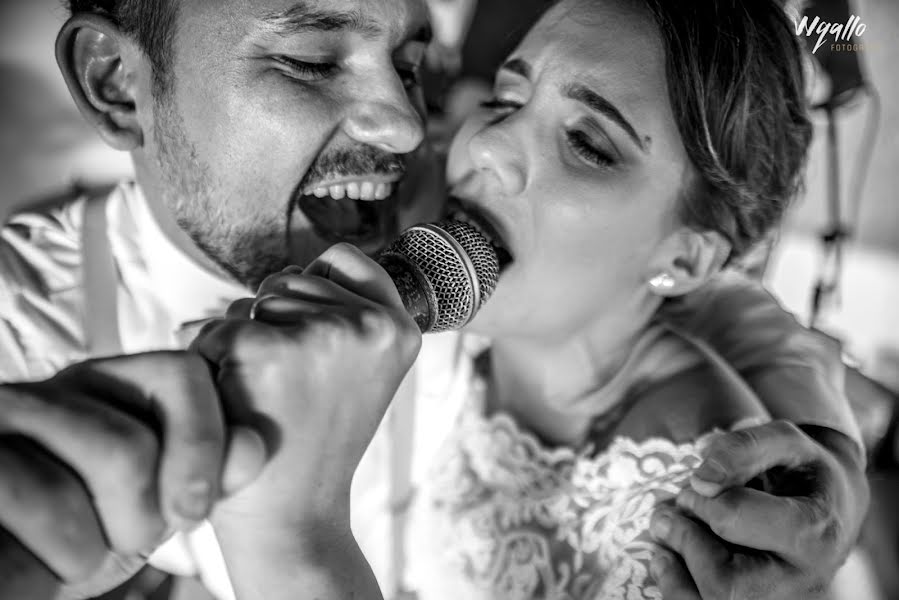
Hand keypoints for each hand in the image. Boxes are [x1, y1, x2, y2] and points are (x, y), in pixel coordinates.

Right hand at [0, 353, 264, 597]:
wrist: (18, 569)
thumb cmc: (83, 536)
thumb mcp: (156, 499)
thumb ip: (205, 466)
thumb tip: (253, 445)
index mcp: (103, 387)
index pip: (182, 373)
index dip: (202, 443)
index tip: (193, 510)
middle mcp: (49, 391)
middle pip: (135, 441)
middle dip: (143, 513)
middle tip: (122, 535)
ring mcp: (6, 417)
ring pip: (92, 467)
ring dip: (97, 542)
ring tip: (79, 553)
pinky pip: (36, 495)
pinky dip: (60, 553)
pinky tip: (43, 564)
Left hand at [194, 243, 421, 529]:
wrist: (295, 518)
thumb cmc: (316, 443)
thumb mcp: (362, 373)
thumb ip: (347, 318)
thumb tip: (282, 275)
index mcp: (400, 329)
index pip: (343, 258)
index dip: (314, 289)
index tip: (310, 341)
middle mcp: (369, 325)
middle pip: (290, 278)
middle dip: (274, 322)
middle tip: (288, 390)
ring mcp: (320, 335)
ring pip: (251, 302)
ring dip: (242, 341)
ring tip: (266, 399)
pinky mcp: (264, 350)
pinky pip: (213, 329)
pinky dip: (209, 363)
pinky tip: (235, 404)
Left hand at [649, 420, 866, 598]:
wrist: (830, 505)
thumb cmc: (802, 468)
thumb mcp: (784, 440)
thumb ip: (742, 449)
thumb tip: (701, 480)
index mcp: (815, 533)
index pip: (734, 521)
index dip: (699, 498)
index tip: (695, 483)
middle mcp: (803, 581)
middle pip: (725, 585)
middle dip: (684, 541)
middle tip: (667, 512)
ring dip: (673, 569)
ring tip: (664, 533)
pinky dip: (675, 586)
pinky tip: (667, 558)